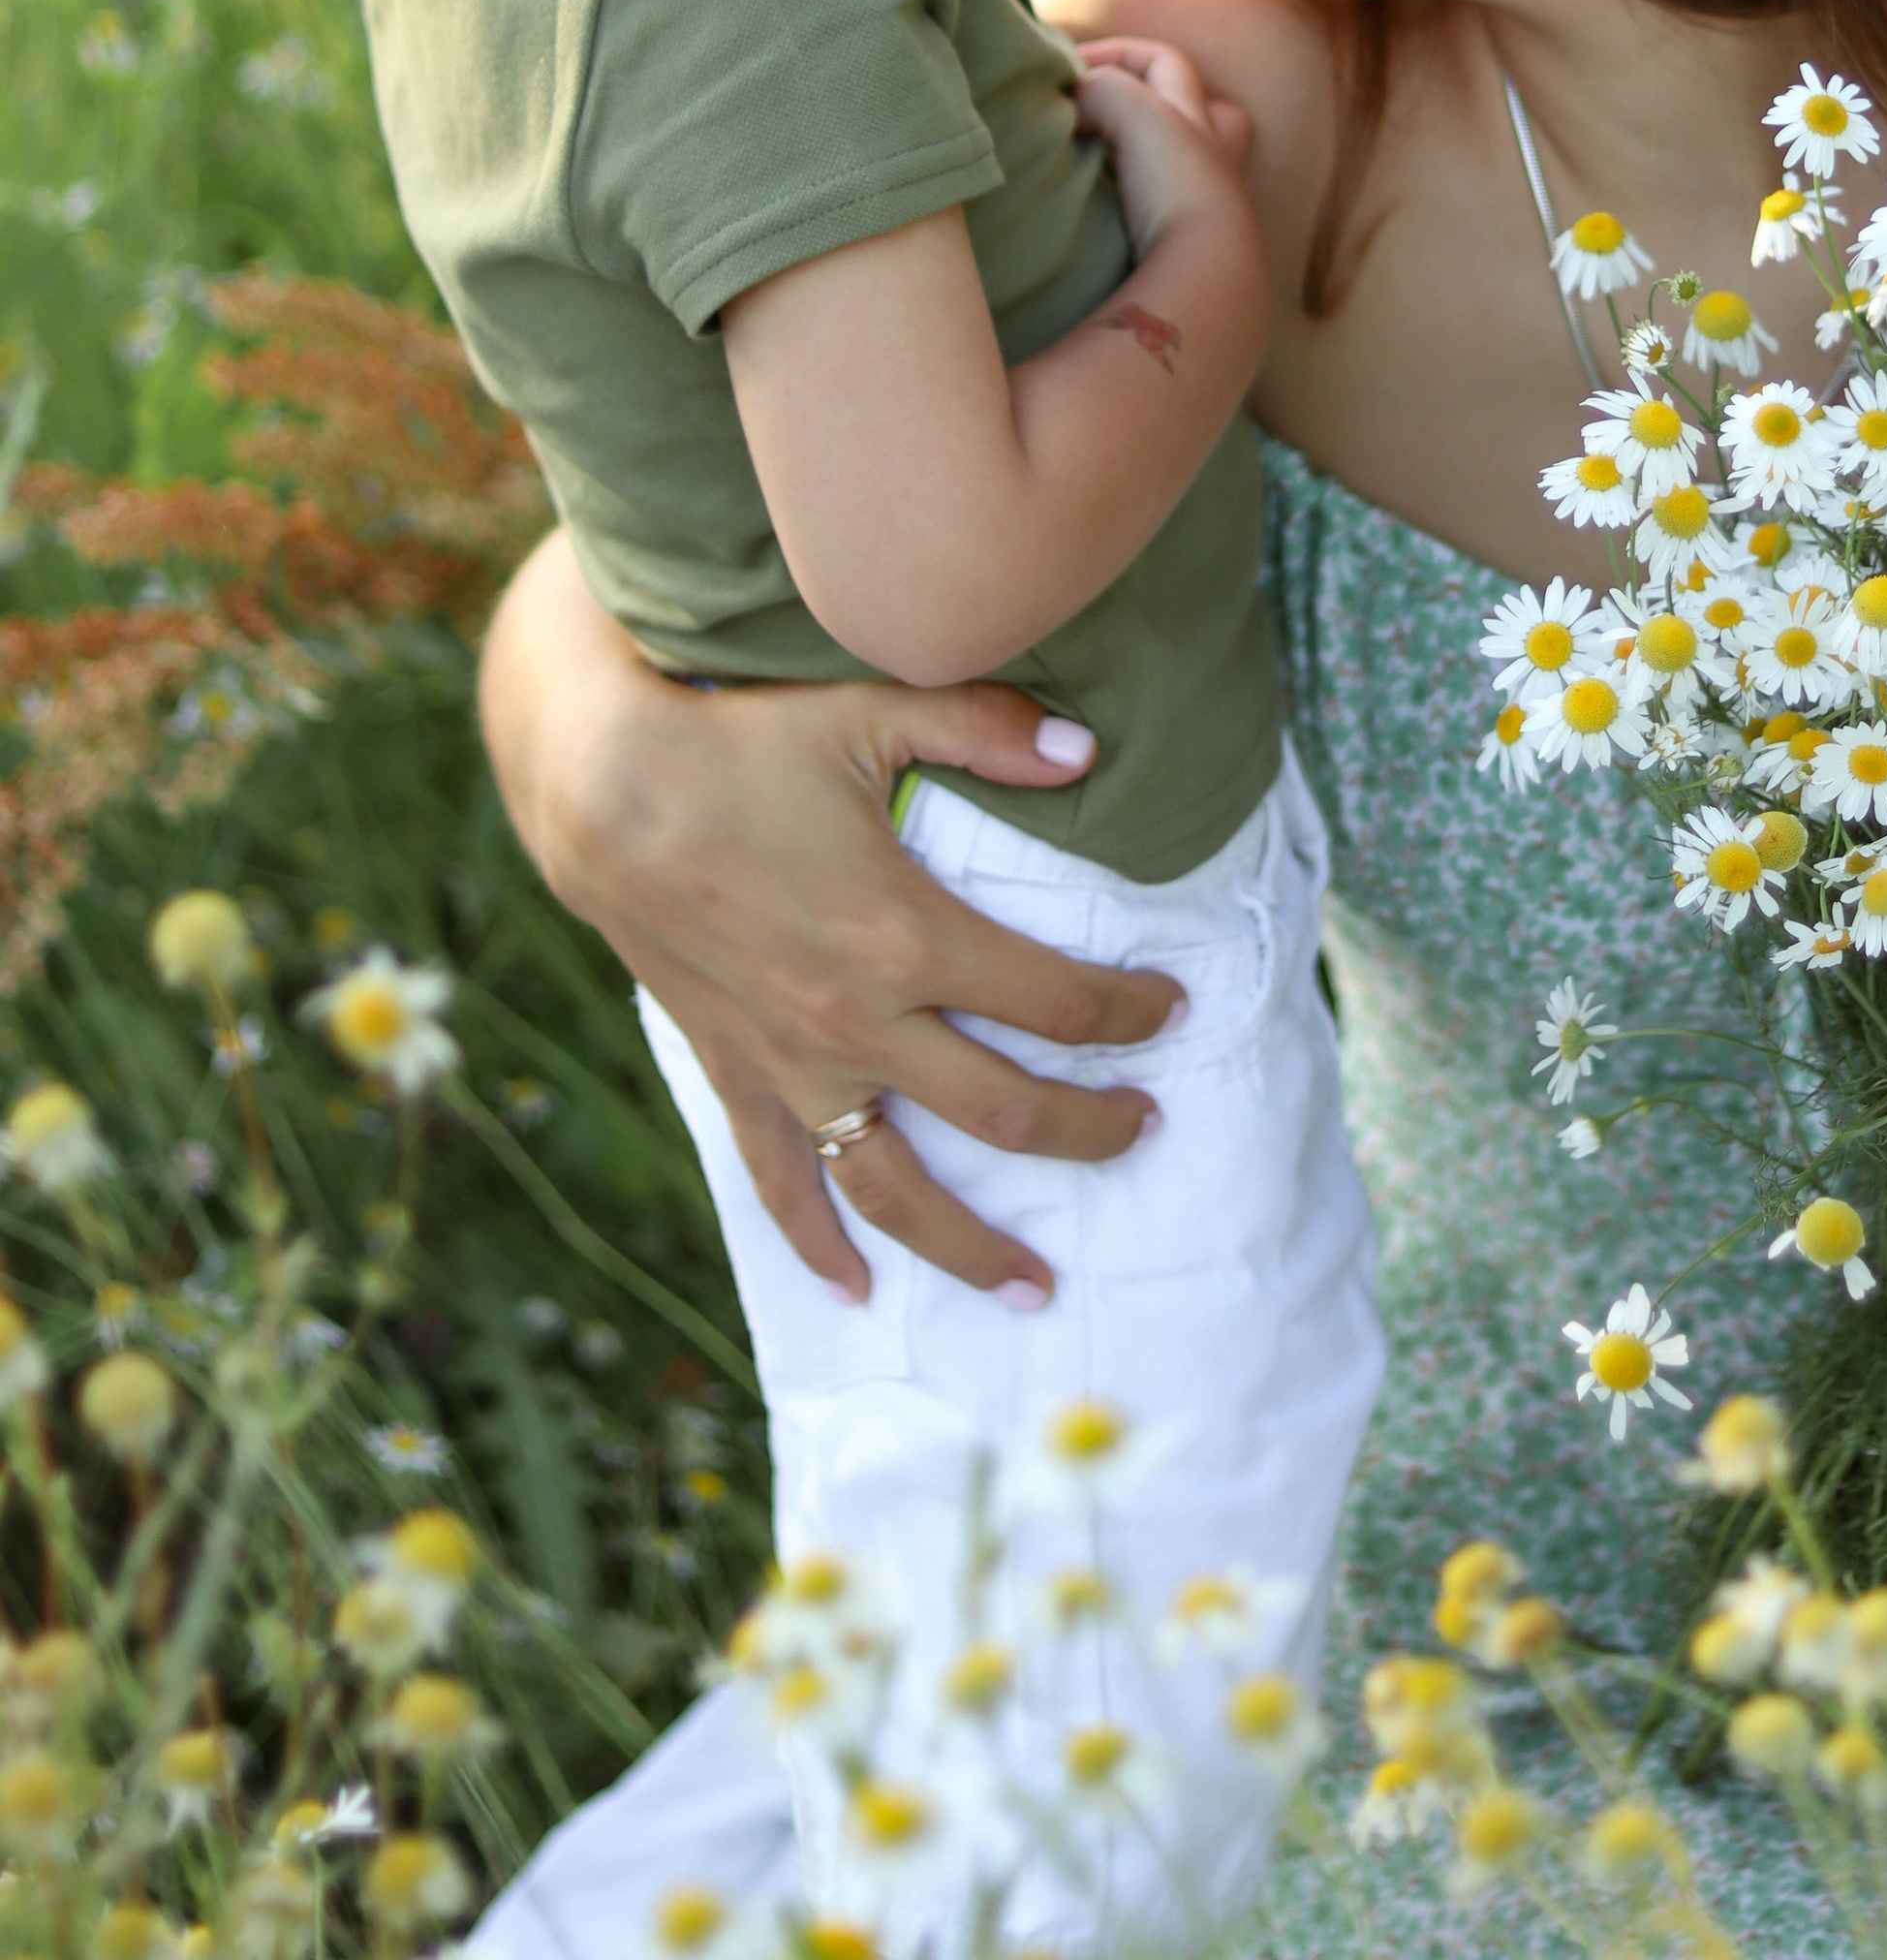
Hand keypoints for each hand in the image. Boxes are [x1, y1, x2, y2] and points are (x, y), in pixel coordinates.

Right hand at [478, 533, 1180, 1308]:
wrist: (603, 791)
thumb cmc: (742, 741)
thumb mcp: (871, 710)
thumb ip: (987, 730)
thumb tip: (1090, 748)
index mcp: (910, 938)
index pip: (1058, 1002)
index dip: (1130, 1011)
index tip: (1171, 1008)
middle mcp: (860, 1024)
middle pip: (1008, 1111)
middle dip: (1093, 1129)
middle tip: (1145, 1128)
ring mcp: (796, 1065)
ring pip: (903, 1188)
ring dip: (975, 1246)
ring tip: (1036, 1286)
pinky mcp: (738, 1077)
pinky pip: (784, 1184)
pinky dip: (819, 1247)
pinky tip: (856, 1291)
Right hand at [1073, 34, 1255, 245]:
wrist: (1206, 280)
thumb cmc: (1180, 188)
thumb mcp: (1140, 116)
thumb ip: (1105, 89)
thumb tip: (1078, 100)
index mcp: (1203, 123)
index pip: (1166, 62)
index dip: (1119, 52)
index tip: (1068, 73)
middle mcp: (1215, 164)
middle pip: (1204, 114)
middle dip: (1159, 104)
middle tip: (1102, 115)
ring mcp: (1207, 214)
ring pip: (1182, 172)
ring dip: (1143, 162)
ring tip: (1097, 167)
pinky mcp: (1188, 257)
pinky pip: (1161, 222)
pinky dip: (1135, 212)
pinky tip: (1104, 219)